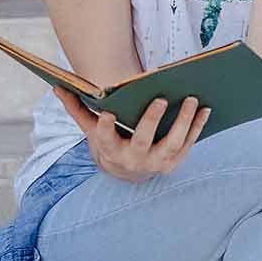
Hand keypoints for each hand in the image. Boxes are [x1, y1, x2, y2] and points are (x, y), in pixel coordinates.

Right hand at [52, 86, 211, 184]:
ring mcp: (156, 163)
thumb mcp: (90, 129)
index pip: (106, 138)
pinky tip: (204, 109)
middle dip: (151, 121)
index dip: (106, 126)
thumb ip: (76, 108)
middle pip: (143, 141)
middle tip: (161, 99)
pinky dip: (197, 127)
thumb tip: (56, 87)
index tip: (108, 112)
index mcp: (110, 149)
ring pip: (172, 144)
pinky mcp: (173, 163)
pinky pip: (188, 144)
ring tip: (191, 99)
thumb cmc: (109, 142)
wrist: (126, 173)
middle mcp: (133, 159)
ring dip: (183, 122)